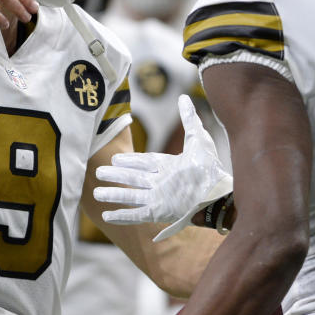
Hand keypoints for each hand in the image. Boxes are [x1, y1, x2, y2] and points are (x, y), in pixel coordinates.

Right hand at [93, 94, 232, 239]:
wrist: (218, 192)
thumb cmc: (211, 168)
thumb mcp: (199, 139)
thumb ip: (189, 119)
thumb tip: (184, 97)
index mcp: (169, 167)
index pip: (145, 163)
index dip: (130, 161)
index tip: (115, 159)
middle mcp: (161, 183)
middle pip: (133, 179)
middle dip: (116, 176)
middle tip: (98, 173)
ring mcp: (159, 198)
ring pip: (131, 195)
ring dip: (114, 194)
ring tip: (97, 193)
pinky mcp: (159, 211)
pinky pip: (136, 214)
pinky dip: (121, 215)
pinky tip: (107, 216)